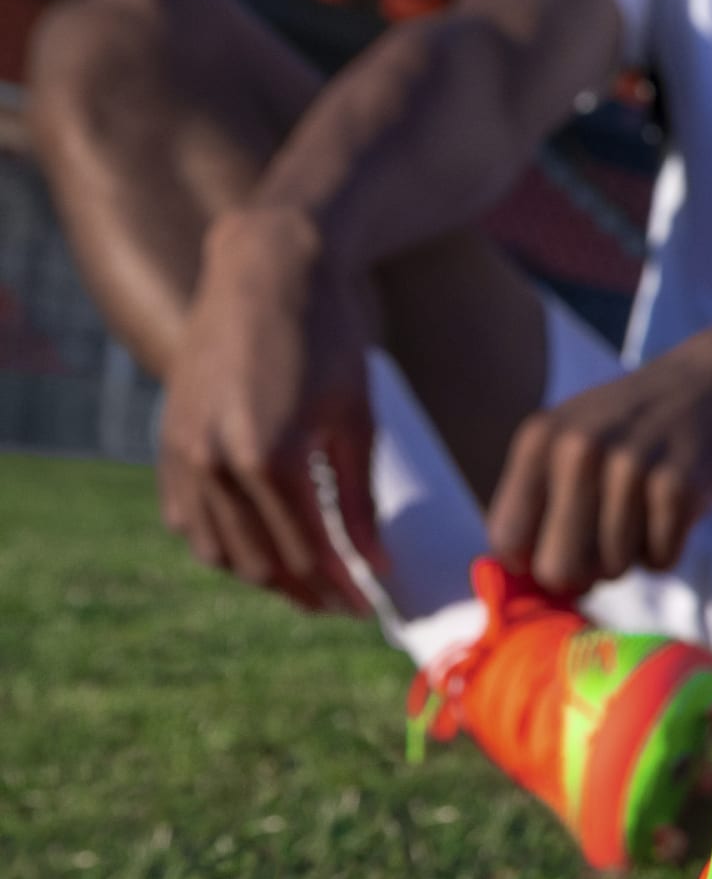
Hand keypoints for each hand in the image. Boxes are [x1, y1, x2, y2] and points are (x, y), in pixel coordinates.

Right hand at [157, 207, 383, 613]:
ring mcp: (184, 454)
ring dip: (262, 575)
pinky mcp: (169, 441)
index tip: (368, 606)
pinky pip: (188, 518)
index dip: (340, 588)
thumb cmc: (329, 337)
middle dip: (305, 591)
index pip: (308, 553)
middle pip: (262, 561)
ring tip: (306, 582)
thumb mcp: (357, 418)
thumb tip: (376, 563)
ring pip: (220, 549)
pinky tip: (255, 548)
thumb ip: (360, 497)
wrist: (268, 272)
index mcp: (271, 458)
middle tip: (342, 602)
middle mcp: (217, 463)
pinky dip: (220, 543)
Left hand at [486, 306, 711, 595]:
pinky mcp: (679, 486)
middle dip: (583, 571)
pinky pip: (660, 560)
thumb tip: (519, 580)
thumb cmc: (632, 425)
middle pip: (557, 568)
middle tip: (605, 541)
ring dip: (632, 554)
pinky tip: (673, 507)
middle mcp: (579, 449)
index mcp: (541, 437)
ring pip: (613, 569)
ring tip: (645, 509)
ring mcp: (631, 466)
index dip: (535, 556)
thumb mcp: (571, 437)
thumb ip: (536, 497)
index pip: (508, 539)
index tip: (561, 540)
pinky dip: (669, 548)